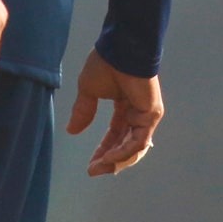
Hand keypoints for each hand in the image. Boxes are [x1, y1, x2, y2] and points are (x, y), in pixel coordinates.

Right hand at [65, 50, 164, 175]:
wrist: (120, 50)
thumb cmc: (105, 64)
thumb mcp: (88, 91)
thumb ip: (83, 111)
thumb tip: (71, 131)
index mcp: (125, 105)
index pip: (115, 134)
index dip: (103, 150)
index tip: (90, 165)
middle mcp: (137, 112)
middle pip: (125, 144)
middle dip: (109, 160)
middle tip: (94, 171)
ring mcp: (146, 114)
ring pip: (134, 147)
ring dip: (116, 160)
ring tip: (99, 167)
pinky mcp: (151, 114)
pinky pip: (138, 140)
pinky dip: (123, 151)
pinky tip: (109, 157)